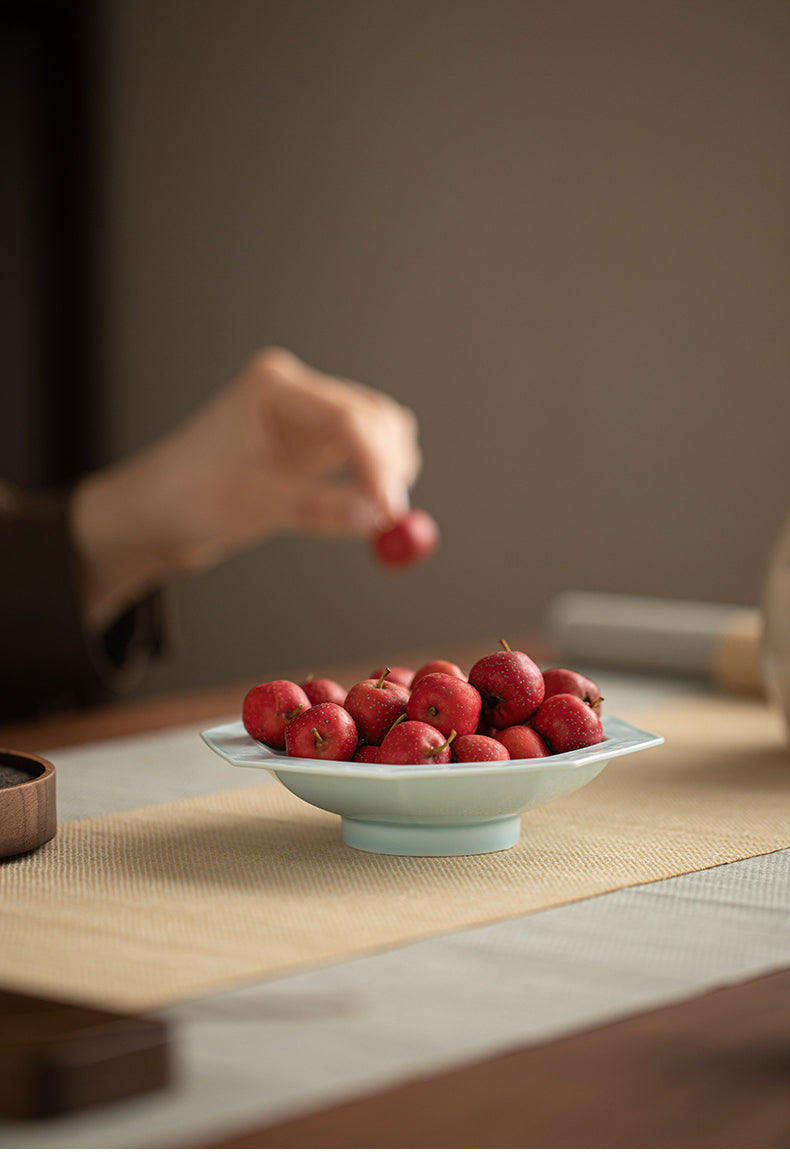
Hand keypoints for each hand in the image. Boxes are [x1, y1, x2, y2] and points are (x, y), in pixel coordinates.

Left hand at [71, 348, 421, 630]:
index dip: (376, 464)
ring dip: (389, 470)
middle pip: (373, 417)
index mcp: (271, 387)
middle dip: (388, 467)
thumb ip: (314, 508)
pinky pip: (367, 452)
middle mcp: (295, 391)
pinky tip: (366, 508)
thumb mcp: (250, 505)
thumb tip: (373, 516)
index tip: (390, 508)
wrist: (158, 511)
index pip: (345, 416)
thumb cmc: (185, 496)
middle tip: (391, 519)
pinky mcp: (316, 441)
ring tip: (377, 516)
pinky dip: (376, 478)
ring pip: (379, 431)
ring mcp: (308, 414)